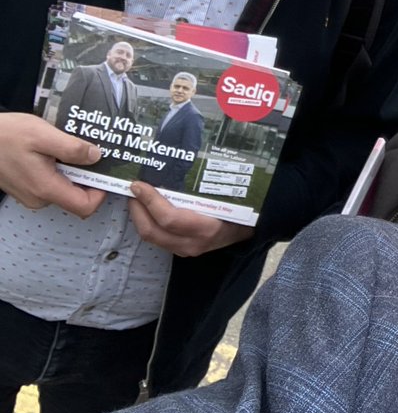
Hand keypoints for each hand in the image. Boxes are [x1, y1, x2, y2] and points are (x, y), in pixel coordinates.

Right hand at [0, 113, 106, 217]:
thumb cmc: (7, 135)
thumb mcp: (44, 135)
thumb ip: (72, 149)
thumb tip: (96, 157)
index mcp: (46, 188)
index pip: (85, 207)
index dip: (101, 192)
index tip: (105, 171)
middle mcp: (39, 198)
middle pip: (77, 198)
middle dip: (89, 178)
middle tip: (93, 154)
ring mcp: (31, 195)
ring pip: (64, 190)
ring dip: (74, 173)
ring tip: (74, 149)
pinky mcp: (25, 188)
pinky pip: (51, 184)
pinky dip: (60, 171)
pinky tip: (57, 152)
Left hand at [128, 182, 253, 256]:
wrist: (249, 232)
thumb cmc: (240, 209)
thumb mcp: (226, 196)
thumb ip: (204, 186)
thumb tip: (180, 161)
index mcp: (206, 228)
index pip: (169, 219)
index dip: (150, 201)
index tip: (139, 184)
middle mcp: (193, 243)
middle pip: (152, 231)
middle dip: (137, 210)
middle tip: (133, 191)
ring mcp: (185, 250)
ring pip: (151, 237)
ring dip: (139, 217)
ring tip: (136, 199)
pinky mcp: (180, 251)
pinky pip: (156, 238)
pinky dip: (147, 223)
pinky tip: (146, 210)